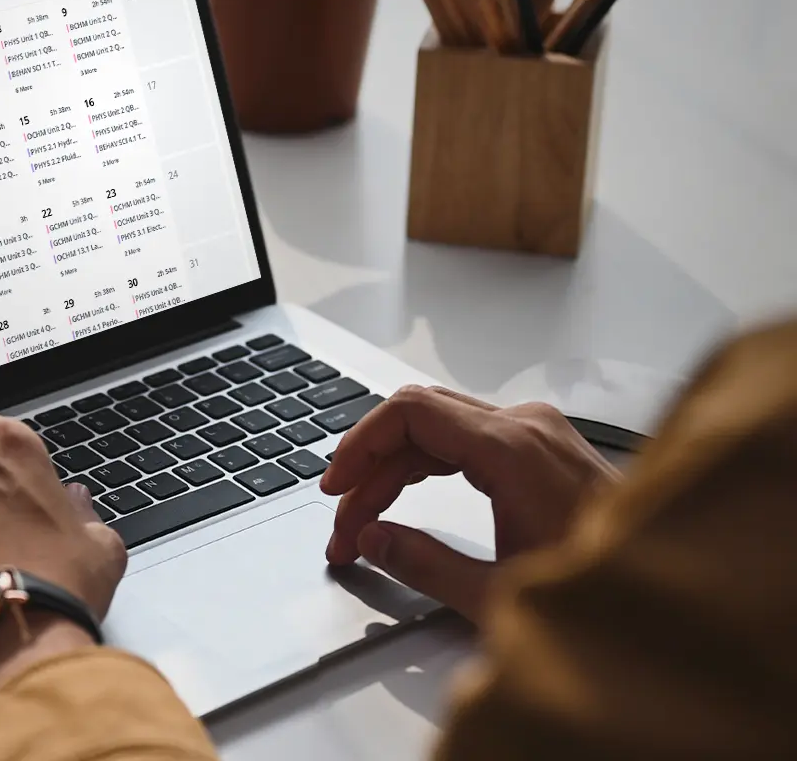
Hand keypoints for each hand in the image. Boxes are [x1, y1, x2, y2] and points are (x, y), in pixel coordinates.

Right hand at [320, 386, 619, 624]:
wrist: (672, 596)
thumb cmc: (603, 594)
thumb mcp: (498, 595)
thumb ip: (423, 563)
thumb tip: (373, 539)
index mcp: (513, 449)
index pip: (410, 412)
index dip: (359, 446)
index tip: (336, 486)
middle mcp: (527, 427)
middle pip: (418, 419)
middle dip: (370, 468)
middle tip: (344, 523)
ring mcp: (539, 434)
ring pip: (439, 429)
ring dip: (395, 470)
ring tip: (365, 522)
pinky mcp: (545, 449)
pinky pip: (467, 439)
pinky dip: (428, 466)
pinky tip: (404, 499)